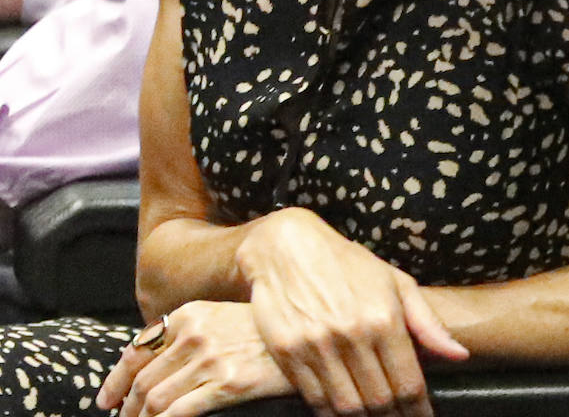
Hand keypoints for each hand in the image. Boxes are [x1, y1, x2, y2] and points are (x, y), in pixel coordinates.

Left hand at [96, 301, 292, 416]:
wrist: (308, 335)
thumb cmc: (265, 331)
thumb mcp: (223, 318)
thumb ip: (188, 333)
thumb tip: (152, 365)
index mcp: (190, 314)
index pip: (136, 350)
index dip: (116, 381)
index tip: (106, 401)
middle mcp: (195, 334)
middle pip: (144, 381)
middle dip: (127, 409)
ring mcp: (210, 359)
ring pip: (156, 400)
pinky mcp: (227, 384)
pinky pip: (178, 412)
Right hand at [235, 207, 469, 416]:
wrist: (288, 247)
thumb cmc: (349, 264)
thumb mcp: (396, 283)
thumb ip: (428, 323)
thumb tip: (459, 355)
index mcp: (384, 318)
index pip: (408, 382)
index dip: (419, 410)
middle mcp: (352, 335)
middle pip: (379, 400)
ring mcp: (316, 346)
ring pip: (346, 406)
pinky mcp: (287, 354)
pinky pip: (314, 399)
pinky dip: (330, 414)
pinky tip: (344, 414)